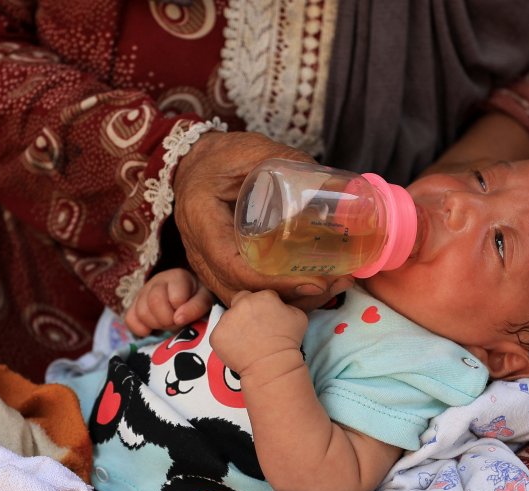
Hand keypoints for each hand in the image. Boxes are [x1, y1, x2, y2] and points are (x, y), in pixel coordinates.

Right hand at [124, 268, 213, 336]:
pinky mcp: (133, 305)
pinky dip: (140, 329)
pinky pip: (129, 319)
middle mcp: (157, 280)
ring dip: (155, 324)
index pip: (175, 298)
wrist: (186, 299)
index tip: (188, 315)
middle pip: (154, 302)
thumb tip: (178, 318)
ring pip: (141, 312)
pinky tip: (152, 329)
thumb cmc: (196, 299)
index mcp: (177, 277)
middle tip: (176, 322)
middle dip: (167, 319)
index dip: (182, 313)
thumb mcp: (205, 301)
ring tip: (166, 323)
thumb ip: (196, 307)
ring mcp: (143, 292)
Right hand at [172, 131, 353, 310]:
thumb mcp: (252, 151)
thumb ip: (289, 163)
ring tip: (330, 287)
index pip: (235, 267)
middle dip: (290, 297)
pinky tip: (310, 286)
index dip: (274, 282)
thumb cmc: (221, 156)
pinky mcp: (220, 269)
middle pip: (242, 292)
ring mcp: (206, 265)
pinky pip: (246, 292)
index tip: (314, 281)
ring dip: (287, 301)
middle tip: (333, 285)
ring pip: (244, 299)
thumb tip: (333, 186)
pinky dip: (278, 296)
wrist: (195, 164)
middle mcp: (198, 252)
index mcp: (202, 221)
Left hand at [210, 290, 307, 375]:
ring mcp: (226, 319)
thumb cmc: (289, 342)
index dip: (263, 307)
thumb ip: (286, 305)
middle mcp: (241, 303)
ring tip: (246, 341)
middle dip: (245, 310)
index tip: (267, 319)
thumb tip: (279, 305)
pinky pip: (220, 334)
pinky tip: (238, 349)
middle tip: (253, 327)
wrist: (272, 365)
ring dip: (235, 325)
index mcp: (262, 296)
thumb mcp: (298, 316)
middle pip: (240, 301)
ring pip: (229, 318)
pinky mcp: (216, 334)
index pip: (260, 295)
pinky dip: (227, 340)